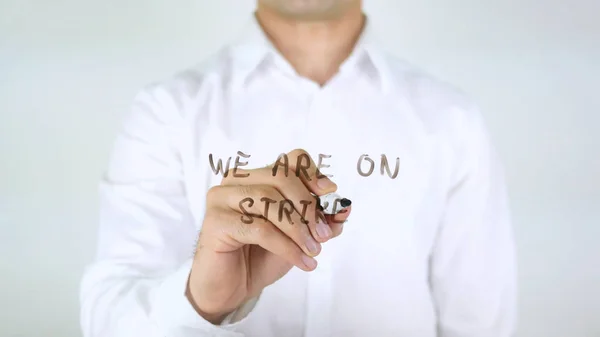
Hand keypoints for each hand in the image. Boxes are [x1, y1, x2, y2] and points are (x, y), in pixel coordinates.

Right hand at [187, 149, 351, 323]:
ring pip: (269, 201)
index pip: (291, 160)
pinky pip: (259, 228)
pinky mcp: (215, 221)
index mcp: (257, 176)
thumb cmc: (261, 256)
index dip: (313, 174)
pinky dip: (286, 245)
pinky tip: (301, 261)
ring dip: (298, 229)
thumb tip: (344, 208)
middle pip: (280, 176)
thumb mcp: (300, 236)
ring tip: (313, 250)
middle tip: (323, 234)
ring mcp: (222, 198)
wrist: (231, 288)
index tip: (331, 194)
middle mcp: (236, 180)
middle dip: (308, 206)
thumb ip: (321, 220)